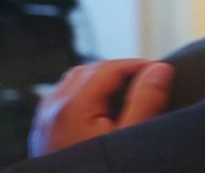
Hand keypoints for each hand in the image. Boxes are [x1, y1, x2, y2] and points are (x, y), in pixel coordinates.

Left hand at [28, 59, 173, 156]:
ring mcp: (43, 123)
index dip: (138, 66)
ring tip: (129, 98)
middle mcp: (52, 109)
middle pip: (89, 71)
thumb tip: (159, 69)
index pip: (109, 68)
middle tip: (148, 84)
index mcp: (72, 107)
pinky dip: (85, 98)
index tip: (161, 73)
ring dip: (101, 84)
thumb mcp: (133, 138)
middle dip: (120, 73)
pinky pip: (63, 101)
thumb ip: (147, 100)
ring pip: (74, 84)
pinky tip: (104, 115)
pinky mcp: (42, 135)